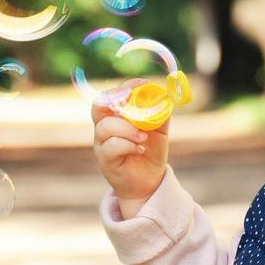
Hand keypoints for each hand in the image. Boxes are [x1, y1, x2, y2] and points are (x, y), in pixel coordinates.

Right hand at [92, 78, 169, 208]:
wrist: (149, 181)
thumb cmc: (150, 151)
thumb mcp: (160, 129)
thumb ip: (161, 112)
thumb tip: (166, 95)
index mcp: (116, 116)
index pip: (112, 95)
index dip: (125, 86)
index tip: (144, 84)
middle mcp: (105, 127)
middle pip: (99, 106)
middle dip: (116, 99)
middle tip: (133, 99)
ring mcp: (102, 144)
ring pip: (106, 127)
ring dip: (127, 128)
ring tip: (144, 137)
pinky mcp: (105, 160)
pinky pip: (111, 146)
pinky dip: (128, 145)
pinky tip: (140, 149)